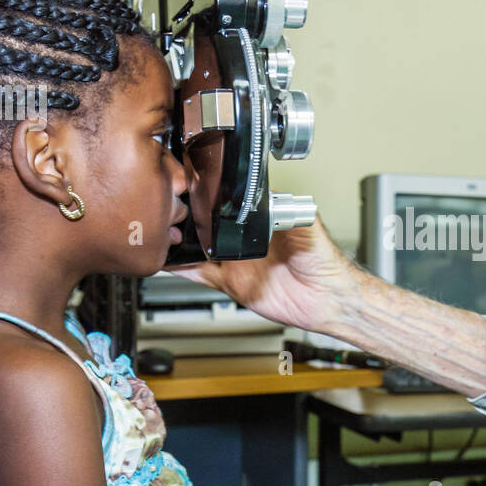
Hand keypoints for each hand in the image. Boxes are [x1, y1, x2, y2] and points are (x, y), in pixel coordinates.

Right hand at [167, 214, 361, 333]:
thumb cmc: (324, 262)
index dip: (211, 196)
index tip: (192, 186)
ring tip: (159, 231)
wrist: (326, 299)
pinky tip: (167, 260)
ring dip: (180, 241)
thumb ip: (289, 211)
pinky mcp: (230, 282)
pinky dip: (182, 268)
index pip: (229, 203)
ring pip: (198, 248)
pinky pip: (200, 274)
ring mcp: (235, 260)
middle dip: (188, 217)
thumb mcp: (309, 227)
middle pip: (208, 225)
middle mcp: (244, 239)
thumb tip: (272, 197)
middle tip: (166, 209)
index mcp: (261, 221)